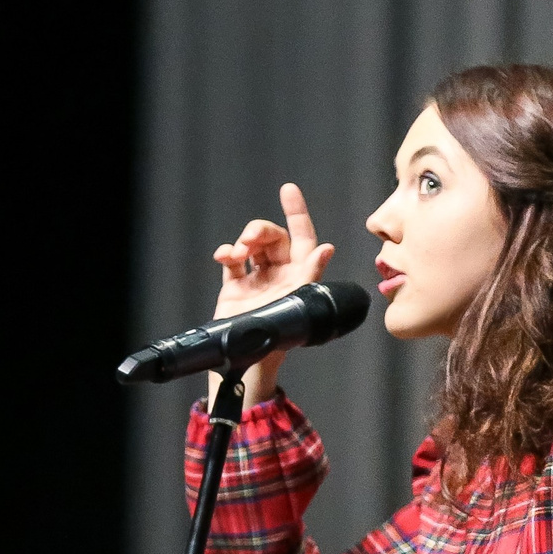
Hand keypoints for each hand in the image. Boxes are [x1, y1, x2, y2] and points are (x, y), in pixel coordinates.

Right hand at [203, 182, 333, 408]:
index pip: (303, 237)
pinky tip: (225, 257)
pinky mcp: (235, 287)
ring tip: (238, 253)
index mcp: (301, 275)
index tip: (288, 190)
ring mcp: (257, 279)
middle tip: (252, 239)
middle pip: (273, 237)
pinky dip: (227, 253)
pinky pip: (231, 260)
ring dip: (244, 242)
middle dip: (262, 230)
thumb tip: (326, 249)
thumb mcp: (300, 304)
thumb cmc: (282, 339)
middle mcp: (281, 274)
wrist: (251, 363)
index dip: (298, 213)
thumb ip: (310, 275)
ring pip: (251, 245)